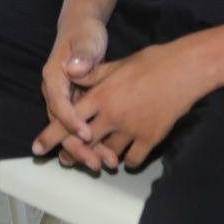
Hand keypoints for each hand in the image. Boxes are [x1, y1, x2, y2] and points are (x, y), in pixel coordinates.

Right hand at [33, 15, 108, 167]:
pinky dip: (91, 142)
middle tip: (96, 162)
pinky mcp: (75, 103)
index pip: (59, 104)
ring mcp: (64, 99)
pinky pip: (80, 126)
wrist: (82, 27)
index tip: (88, 135)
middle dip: (77, 146)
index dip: (71, 122)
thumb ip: (81, 54)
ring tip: (105, 164)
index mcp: (53, 77)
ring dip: (86, 149)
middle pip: (61, 125)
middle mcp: (55, 92)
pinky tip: (105, 156)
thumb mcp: (85, 39)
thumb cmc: (84, 32)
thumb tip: (73, 69)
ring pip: (70, 130)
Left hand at [36, 41, 208, 171]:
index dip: (51, 135)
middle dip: (74, 153)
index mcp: (101, 95)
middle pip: (84, 142)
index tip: (38, 147)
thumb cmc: (150, 62)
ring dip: (101, 156)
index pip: (68, 119)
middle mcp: (112, 115)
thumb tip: (70, 71)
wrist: (185, 70)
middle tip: (67, 161)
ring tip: (97, 159)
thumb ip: (92, 74)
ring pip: (108, 153)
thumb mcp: (116, 64)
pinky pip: (132, 159)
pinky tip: (125, 155)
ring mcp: (131, 129)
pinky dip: (127, 160)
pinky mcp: (150, 138)